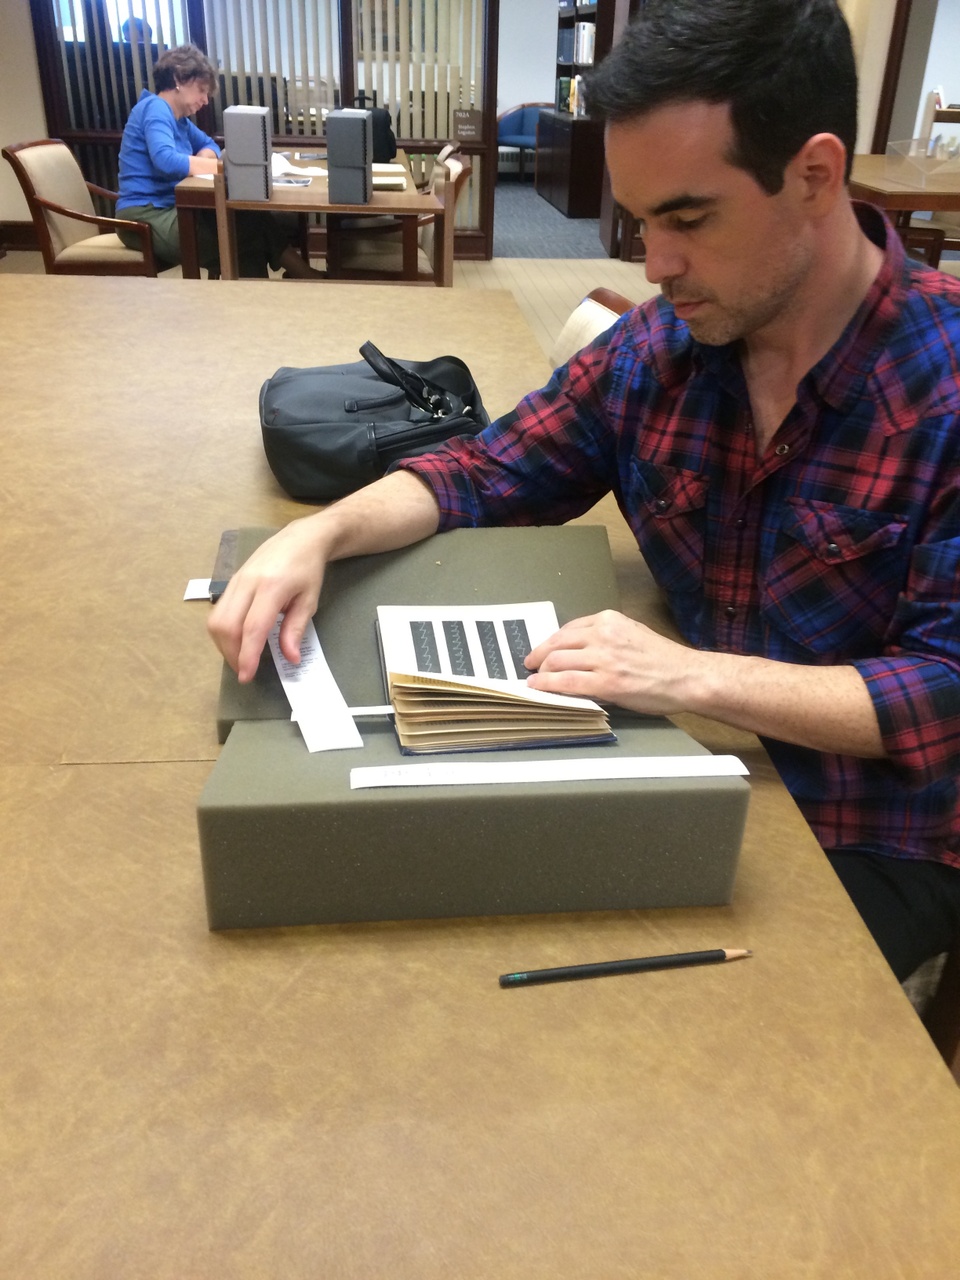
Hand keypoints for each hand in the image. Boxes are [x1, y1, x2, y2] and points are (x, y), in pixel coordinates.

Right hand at [207, 516, 329, 682]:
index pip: (252, 627)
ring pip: (216, 619)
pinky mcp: (231, 581)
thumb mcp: (309, 601)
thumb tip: (290, 658)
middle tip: (245, 670)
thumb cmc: (308, 570)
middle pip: (226, 625)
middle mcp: (247, 583)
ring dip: (223, 644)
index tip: (247, 676)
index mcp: (271, 587)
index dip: (247, 655)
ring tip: (240, 657)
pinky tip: (237, 639)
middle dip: (231, 653)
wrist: (300, 538)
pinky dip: (223, 631)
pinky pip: (219, 611)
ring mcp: (235, 580)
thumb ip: (296, 629)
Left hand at [524, 609, 696, 714]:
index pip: (568, 629)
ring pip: (556, 662)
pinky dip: (547, 686)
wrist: (688, 677)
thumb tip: (582, 652)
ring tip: (534, 681)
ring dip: (540, 672)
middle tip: (531, 665)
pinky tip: (538, 688)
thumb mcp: (633, 634)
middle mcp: (603, 635)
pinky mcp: (605, 682)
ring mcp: (603, 658)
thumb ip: (607, 638)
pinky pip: (566, 683)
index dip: (551, 642)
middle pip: (557, 643)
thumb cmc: (665, 660)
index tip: (543, 651)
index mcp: (609, 620)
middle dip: (538, 656)